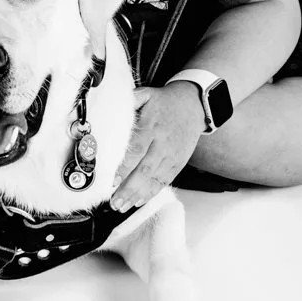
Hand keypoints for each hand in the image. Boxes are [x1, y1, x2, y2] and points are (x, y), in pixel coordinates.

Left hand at [110, 82, 203, 211]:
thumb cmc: (164, 102)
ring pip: (154, 179)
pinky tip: (138, 201)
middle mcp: (163, 143)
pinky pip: (164, 181)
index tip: (112, 180)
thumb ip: (129, 101)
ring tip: (122, 206)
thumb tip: (108, 107)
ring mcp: (172, 155)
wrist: (193, 105)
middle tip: (114, 201)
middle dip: (128, 188)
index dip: (124, 167)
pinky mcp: (178, 163)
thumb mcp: (146, 94)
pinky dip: (151, 192)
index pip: (137, 149)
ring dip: (137, 194)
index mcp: (153, 126)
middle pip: (145, 169)